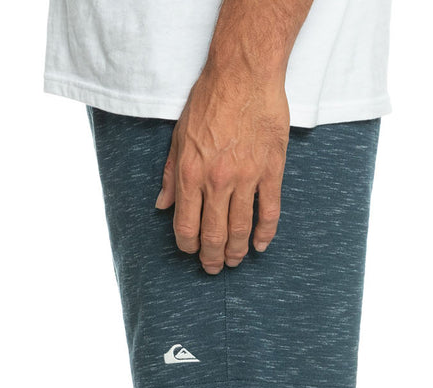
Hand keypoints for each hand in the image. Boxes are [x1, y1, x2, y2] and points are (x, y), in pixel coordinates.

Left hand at [155, 69, 289, 274]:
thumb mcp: (179, 136)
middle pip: (214, 235)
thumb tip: (161, 206)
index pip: (186, 226)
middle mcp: (217, 181)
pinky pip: (269, 212)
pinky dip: (265, 234)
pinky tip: (260, 245)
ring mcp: (246, 178)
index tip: (191, 253)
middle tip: (214, 267)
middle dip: (212, 258)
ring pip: (241, 229)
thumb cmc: (209, 101)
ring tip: (235, 261)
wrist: (244, 74)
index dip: (188, 247)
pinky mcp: (270, 171)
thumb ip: (171, 175)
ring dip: (237, 251)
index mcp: (190, 174)